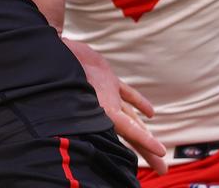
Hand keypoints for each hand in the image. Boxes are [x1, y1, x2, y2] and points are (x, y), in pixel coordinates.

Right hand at [63, 38, 166, 174]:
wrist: (57, 50)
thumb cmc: (66, 69)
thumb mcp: (84, 87)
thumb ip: (106, 97)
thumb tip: (129, 117)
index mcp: (101, 109)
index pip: (128, 129)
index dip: (144, 141)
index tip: (161, 152)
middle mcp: (105, 105)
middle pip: (131, 132)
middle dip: (146, 150)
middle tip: (161, 168)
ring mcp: (107, 93)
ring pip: (130, 117)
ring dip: (144, 130)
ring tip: (157, 150)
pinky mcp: (107, 80)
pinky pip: (126, 94)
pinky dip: (138, 102)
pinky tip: (150, 113)